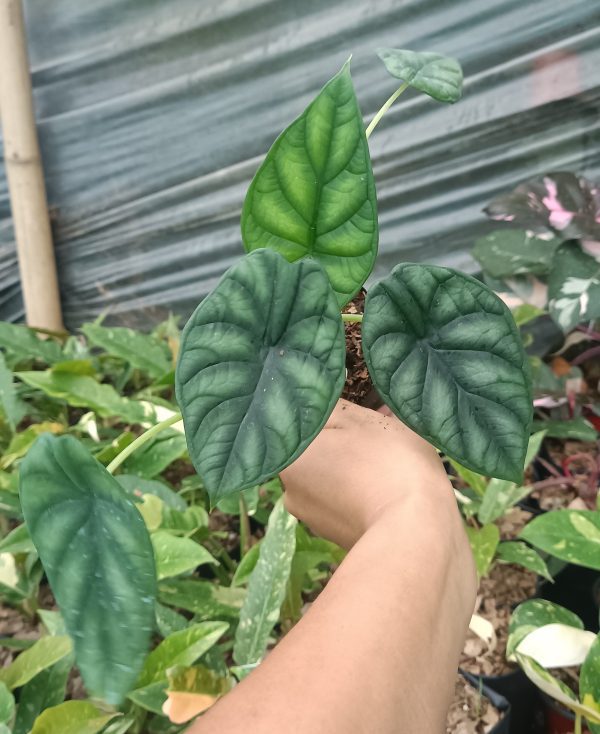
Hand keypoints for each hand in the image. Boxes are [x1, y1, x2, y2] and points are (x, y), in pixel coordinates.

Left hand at [281, 399, 455, 548]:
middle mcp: (290, 490)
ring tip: (395, 452)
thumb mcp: (358, 417)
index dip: (332, 411)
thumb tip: (317, 391)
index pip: (300, 421)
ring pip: (335, 473)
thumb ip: (328, 400)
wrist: (416, 535)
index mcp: (285, 457)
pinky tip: (395, 479)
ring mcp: (314, 518)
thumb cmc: (386, 464)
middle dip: (345, 436)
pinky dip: (366, 487)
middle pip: (316, 448)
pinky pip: (349, 498)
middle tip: (382, 426)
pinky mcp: (339, 536)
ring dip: (358, 461)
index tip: (359, 409)